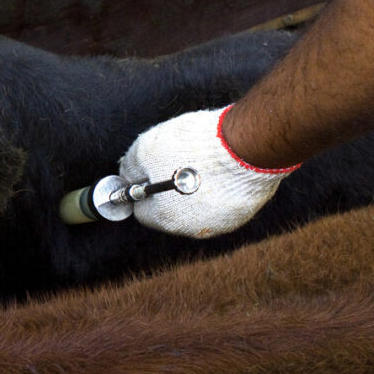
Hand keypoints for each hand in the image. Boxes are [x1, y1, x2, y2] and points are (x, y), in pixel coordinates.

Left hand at [119, 106, 297, 237]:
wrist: (246, 145)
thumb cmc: (193, 147)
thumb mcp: (145, 149)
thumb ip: (131, 167)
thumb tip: (128, 175)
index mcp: (166, 219)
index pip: (143, 211)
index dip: (142, 189)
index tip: (146, 173)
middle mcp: (194, 229)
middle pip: (170, 211)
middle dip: (167, 192)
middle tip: (173, 163)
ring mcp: (222, 223)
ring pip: (198, 207)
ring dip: (194, 191)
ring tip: (198, 163)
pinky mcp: (243, 212)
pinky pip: (222, 202)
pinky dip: (218, 188)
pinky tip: (218, 169)